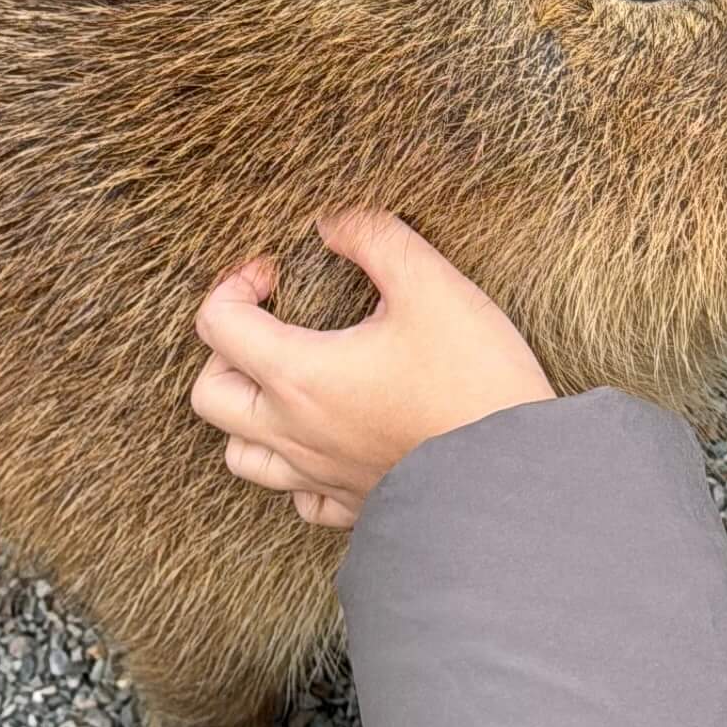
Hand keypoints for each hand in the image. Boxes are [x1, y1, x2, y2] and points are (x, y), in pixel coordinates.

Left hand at [191, 211, 555, 528]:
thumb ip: (375, 237)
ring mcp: (320, 477)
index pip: (218, 324)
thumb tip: (332, 220)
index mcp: (300, 375)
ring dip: (247, 413)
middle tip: (270, 324)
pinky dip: (294, 468)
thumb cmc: (475, 379)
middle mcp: (295, 433)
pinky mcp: (353, 506)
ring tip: (287, 382)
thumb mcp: (433, 285)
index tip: (276, 271)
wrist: (517, 475)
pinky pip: (297, 498)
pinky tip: (326, 439)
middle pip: (209, 395)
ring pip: (240, 455)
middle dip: (225, 350)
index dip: (235, 284)